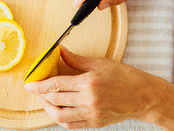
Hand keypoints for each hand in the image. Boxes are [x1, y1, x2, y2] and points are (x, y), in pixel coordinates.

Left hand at [24, 46, 163, 128]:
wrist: (144, 97)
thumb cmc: (125, 77)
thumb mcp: (100, 63)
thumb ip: (76, 59)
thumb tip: (60, 51)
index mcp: (89, 83)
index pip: (56, 85)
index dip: (39, 85)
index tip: (29, 84)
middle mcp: (88, 101)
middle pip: (55, 100)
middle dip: (41, 95)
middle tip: (36, 89)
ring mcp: (92, 114)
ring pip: (60, 115)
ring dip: (48, 108)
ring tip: (45, 99)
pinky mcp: (95, 123)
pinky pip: (71, 125)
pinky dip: (60, 118)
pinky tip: (58, 110)